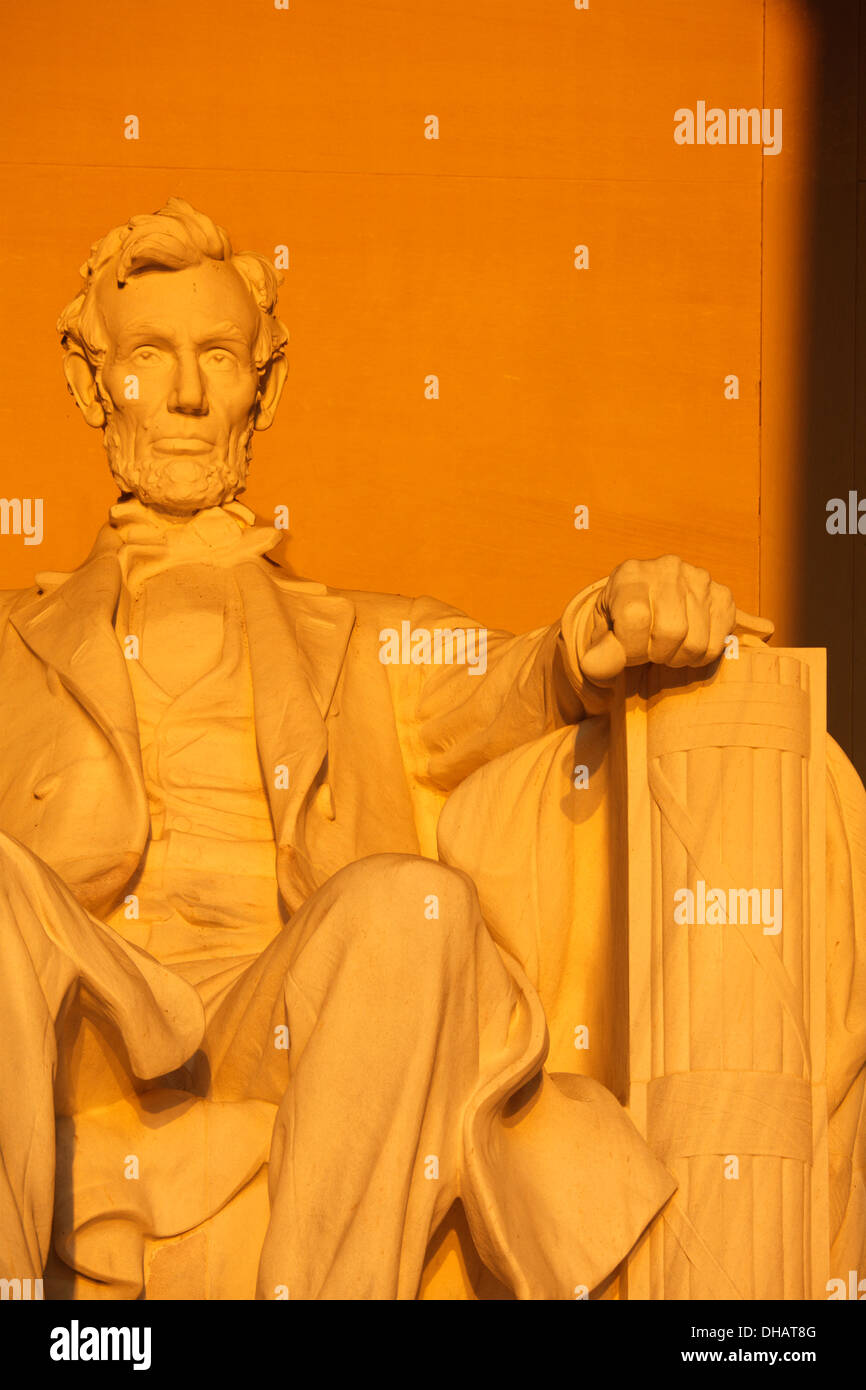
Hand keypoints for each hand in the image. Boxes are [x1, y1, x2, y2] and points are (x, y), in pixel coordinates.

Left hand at [578, 555, 772, 683]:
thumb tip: (594, 667)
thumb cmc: (620, 621)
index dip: (630, 647)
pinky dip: (698, 657)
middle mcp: (668, 569)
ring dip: (676, 658)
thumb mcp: (601, 634)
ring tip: (665, 647)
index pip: (636, 618)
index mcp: (631, 573)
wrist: (647, 603)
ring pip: (695, 643)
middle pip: (671, 632)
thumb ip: (600, 652)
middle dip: (655, 654)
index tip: (625, 649)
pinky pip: (715, 645)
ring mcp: (700, 580)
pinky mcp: (722, 596)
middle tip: (647, 650)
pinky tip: (684, 644)